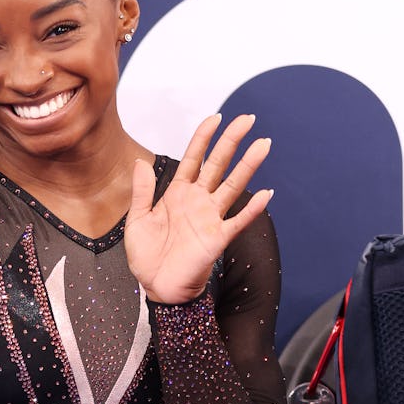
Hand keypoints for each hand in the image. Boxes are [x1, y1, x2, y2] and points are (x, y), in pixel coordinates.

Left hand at [124, 114, 273, 304]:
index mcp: (177, 193)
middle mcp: (197, 201)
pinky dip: (252, 209)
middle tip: (248, 119)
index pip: (194, 158)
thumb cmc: (147, 255)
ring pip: (232, 186)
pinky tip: (266, 194)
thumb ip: (142, 191)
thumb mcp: (137, 219)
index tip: (215, 117)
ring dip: (248, 166)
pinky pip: (238, 221)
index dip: (203, 138)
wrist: (156, 286)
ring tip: (263, 145)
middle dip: (232, 141)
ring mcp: (210, 218)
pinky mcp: (217, 239)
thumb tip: (139, 162)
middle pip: (218, 164)